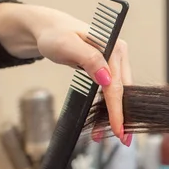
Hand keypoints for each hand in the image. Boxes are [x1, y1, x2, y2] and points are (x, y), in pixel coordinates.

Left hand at [0, 3, 130, 145]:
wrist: (46, 29)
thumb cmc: (54, 34)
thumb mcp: (67, 45)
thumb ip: (89, 59)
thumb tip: (107, 78)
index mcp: (115, 47)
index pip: (117, 85)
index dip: (117, 109)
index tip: (118, 129)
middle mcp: (119, 54)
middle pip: (122, 91)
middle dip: (120, 117)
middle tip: (121, 139)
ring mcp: (114, 62)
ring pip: (118, 94)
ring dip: (113, 114)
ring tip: (105, 133)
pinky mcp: (107, 69)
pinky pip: (110, 91)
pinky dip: (107, 107)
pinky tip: (102, 120)